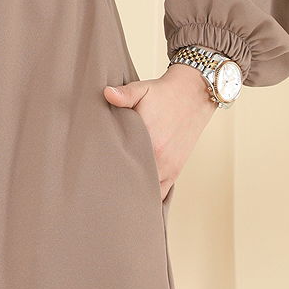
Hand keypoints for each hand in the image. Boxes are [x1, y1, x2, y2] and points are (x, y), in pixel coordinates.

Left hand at [103, 63, 217, 199]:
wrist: (193, 95)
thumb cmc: (164, 94)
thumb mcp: (142, 89)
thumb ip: (124, 94)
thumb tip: (107, 93)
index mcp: (148, 138)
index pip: (122, 162)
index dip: (108, 168)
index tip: (96, 172)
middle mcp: (159, 157)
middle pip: (133, 180)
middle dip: (117, 184)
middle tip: (101, 187)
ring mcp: (168, 166)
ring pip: (147, 190)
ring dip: (134, 192)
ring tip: (116, 195)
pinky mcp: (175, 171)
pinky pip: (162, 193)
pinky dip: (150, 197)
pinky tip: (137, 199)